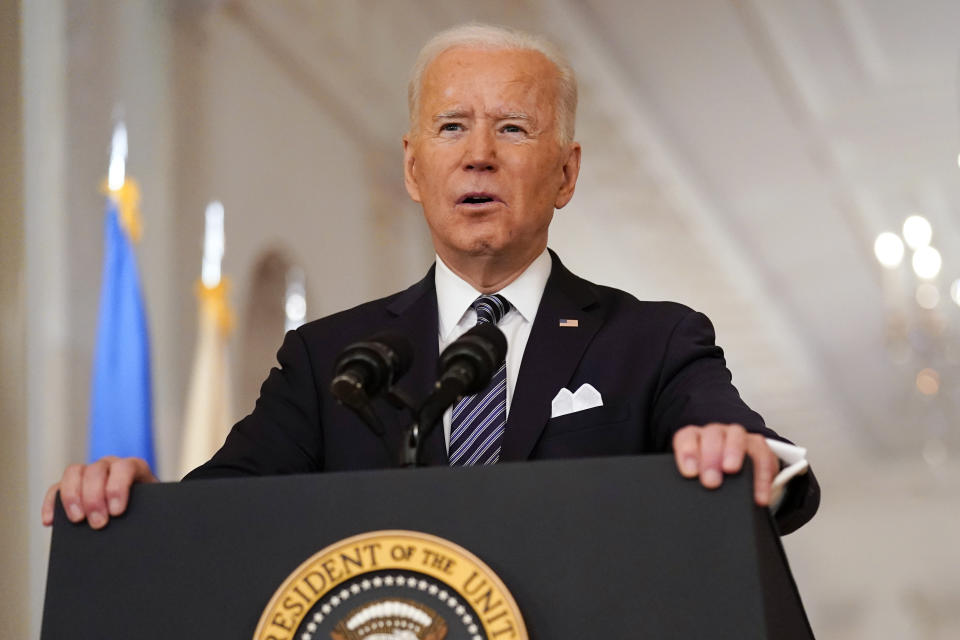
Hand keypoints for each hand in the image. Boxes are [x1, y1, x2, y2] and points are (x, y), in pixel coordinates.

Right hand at [41, 456, 156, 529]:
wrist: (142, 512)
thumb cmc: (147, 510)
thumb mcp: (151, 508)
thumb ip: (147, 510)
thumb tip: (138, 524)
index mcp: (133, 467)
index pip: (124, 468)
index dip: (118, 487)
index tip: (117, 511)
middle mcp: (109, 466)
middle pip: (96, 471)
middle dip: (95, 498)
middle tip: (98, 523)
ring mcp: (89, 473)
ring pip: (73, 473)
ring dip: (72, 497)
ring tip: (77, 520)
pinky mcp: (71, 486)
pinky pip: (56, 489)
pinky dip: (51, 503)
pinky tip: (50, 521)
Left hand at [672, 423, 778, 505]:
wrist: (735, 475)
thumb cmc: (709, 476)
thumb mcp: (697, 478)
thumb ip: (691, 483)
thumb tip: (683, 502)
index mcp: (695, 438)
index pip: (687, 437)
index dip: (687, 452)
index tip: (690, 472)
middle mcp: (716, 434)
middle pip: (712, 435)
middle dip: (710, 456)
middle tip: (710, 480)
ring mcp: (738, 437)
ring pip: (736, 436)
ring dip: (733, 452)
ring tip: (731, 471)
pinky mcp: (760, 448)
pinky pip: (763, 456)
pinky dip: (761, 476)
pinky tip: (759, 494)